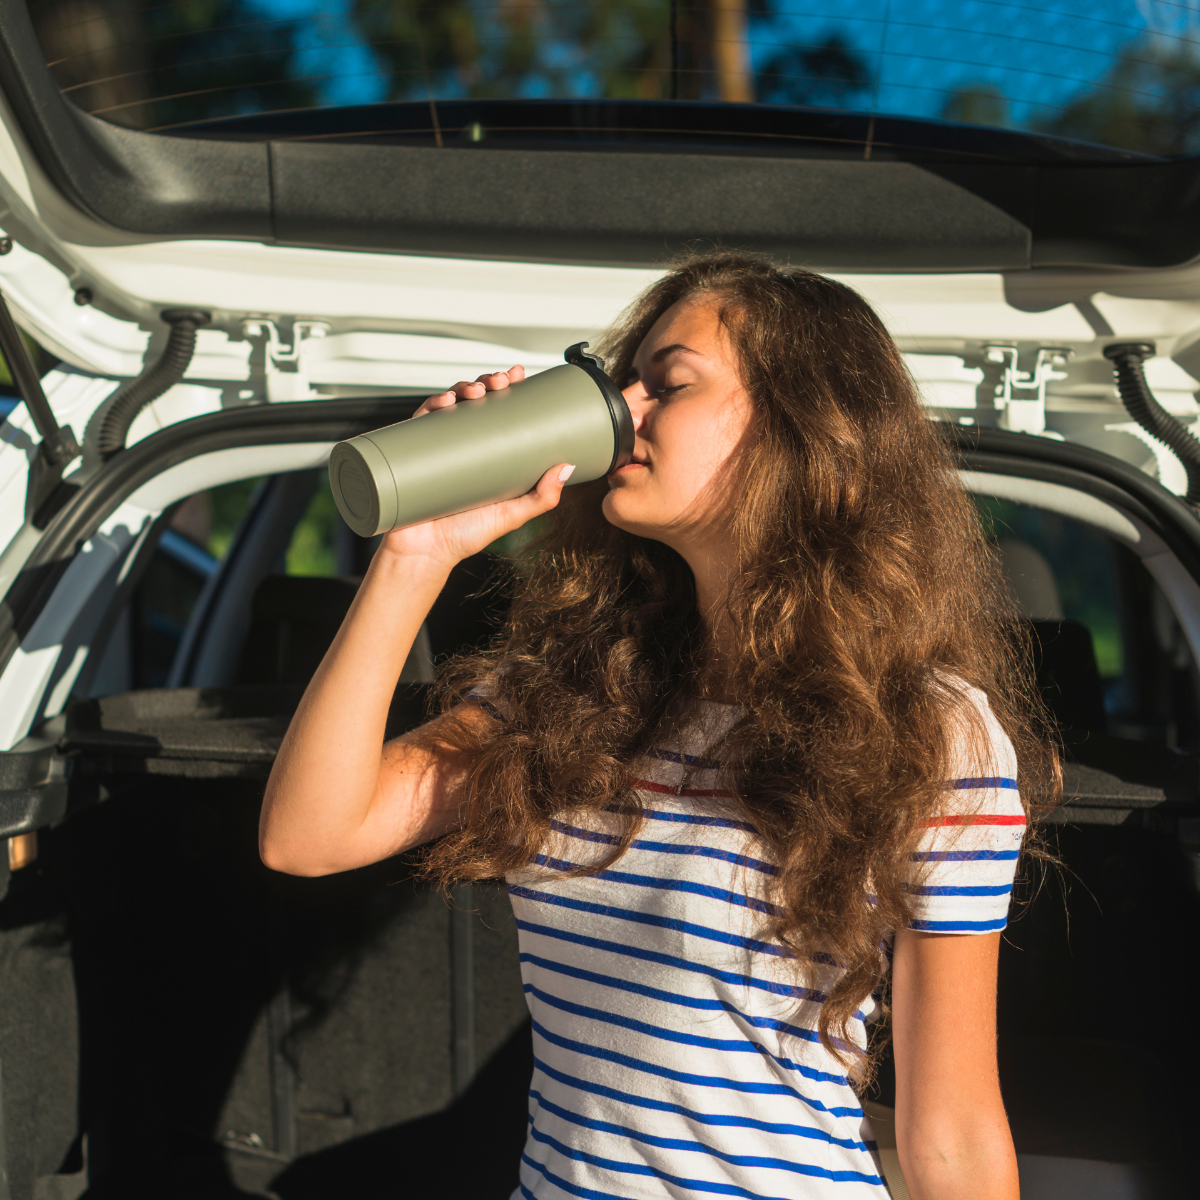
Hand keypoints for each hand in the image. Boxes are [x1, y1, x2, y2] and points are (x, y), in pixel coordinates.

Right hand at [379, 366, 573, 567]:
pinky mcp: (410, 455)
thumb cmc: (464, 537)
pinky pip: (418, 423)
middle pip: (472, 402)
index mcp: (484, 454)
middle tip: (499, 382)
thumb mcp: (511, 515)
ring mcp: (435, 449)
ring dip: (461, 388)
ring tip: (476, 391)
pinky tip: (444, 402)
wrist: (423, 555)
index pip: (496, 411)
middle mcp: (459, 446)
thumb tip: (567, 468)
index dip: (505, 388)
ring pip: (447, 406)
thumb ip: (541, 498)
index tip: (517, 375)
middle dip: (486, 382)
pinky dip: (430, 406)